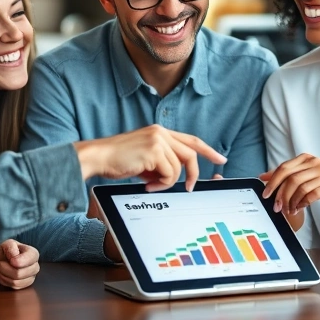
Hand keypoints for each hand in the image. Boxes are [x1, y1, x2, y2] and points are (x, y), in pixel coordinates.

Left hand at [0, 239, 40, 289]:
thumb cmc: (5, 250)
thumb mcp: (6, 243)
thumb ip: (11, 248)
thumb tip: (14, 257)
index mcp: (33, 254)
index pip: (30, 260)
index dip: (19, 262)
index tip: (11, 260)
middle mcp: (35, 267)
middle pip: (20, 273)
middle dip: (5, 268)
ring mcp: (30, 277)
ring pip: (15, 282)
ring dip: (3, 275)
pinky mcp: (23, 286)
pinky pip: (13, 287)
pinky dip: (4, 280)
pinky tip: (2, 274)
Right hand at [75, 125, 224, 191]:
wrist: (98, 157)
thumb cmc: (117, 160)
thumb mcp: (144, 159)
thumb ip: (160, 162)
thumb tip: (175, 176)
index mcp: (159, 132)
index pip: (191, 140)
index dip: (208, 150)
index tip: (220, 159)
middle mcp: (161, 132)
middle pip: (191, 153)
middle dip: (193, 173)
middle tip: (190, 188)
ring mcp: (158, 140)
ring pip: (178, 168)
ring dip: (167, 182)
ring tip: (150, 185)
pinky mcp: (154, 150)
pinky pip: (169, 174)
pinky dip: (161, 184)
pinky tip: (146, 184)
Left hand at [259, 154, 319, 214]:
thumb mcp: (310, 175)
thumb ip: (290, 175)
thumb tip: (265, 176)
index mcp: (307, 159)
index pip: (283, 168)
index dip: (272, 182)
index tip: (265, 194)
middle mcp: (315, 163)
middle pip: (289, 177)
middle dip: (279, 194)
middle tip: (276, 207)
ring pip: (299, 187)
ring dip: (291, 202)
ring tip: (289, 211)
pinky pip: (311, 195)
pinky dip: (302, 204)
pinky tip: (300, 209)